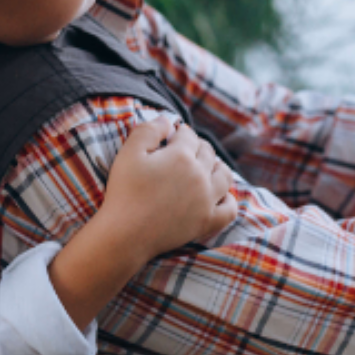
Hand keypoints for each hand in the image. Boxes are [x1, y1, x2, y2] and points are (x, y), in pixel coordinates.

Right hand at [98, 119, 237, 259]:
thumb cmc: (124, 192)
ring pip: (225, 176)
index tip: (172, 136)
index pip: (189, 135)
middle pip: (207, 153)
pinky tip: (219, 196)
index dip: (180, 133)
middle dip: (197, 147)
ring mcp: (207, 200)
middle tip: (185, 151)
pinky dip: (228, 200)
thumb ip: (148, 130)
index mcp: (182, 156)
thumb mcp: (129, 153)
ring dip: (218, 167)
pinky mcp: (207, 222)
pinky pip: (230, 209)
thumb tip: (168, 120)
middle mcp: (200, 176)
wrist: (124, 234)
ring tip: (206, 168)